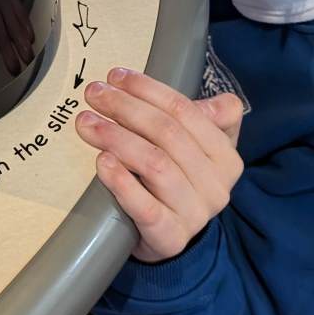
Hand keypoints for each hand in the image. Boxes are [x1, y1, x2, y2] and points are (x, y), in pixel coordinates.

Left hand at [75, 67, 243, 261]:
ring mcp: (196, 213)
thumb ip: (200, 117)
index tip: (116, 76)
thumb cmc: (177, 180)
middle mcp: (218, 185)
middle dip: (126, 108)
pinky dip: (121, 181)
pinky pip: (145, 207)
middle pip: (167, 134)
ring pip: (155, 165)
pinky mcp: (171, 237)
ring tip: (87, 123)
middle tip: (94, 94)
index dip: (148, 90)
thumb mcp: (195, 146)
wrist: (169, 237)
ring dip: (116, 138)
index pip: (186, 112)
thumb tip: (204, 100)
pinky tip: (101, 162)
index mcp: (226, 156)